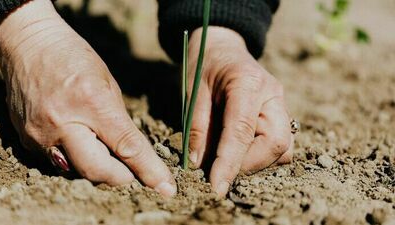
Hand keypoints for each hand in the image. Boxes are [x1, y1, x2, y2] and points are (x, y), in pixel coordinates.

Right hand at [0, 0, 175, 195]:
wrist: (29, 45)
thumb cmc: (74, 58)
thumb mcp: (108, 84)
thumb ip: (119, 122)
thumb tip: (131, 154)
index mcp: (92, 102)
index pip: (127, 147)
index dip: (149, 171)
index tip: (166, 188)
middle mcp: (63, 123)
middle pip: (98, 171)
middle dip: (122, 178)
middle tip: (132, 173)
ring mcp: (41, 134)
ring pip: (78, 172)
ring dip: (98, 169)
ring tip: (104, 151)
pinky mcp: (27, 140)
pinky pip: (58, 163)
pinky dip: (75, 159)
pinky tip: (79, 141)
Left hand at [188, 27, 292, 196]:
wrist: (222, 47)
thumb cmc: (204, 65)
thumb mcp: (193, 91)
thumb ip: (197, 126)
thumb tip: (199, 164)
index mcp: (248, 83)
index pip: (242, 131)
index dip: (230, 163)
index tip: (216, 187)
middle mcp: (273, 95)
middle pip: (276, 144)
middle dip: (248, 165)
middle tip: (220, 169)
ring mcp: (280, 104)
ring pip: (283, 148)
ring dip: (256, 162)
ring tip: (228, 158)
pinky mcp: (280, 114)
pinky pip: (280, 144)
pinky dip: (261, 156)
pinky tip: (240, 151)